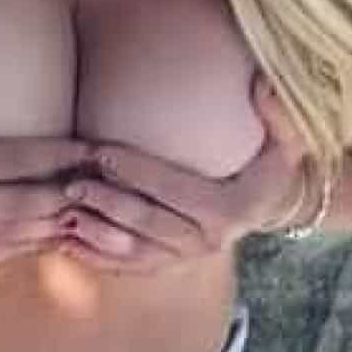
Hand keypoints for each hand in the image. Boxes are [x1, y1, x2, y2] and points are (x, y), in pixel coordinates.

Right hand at [0, 33, 89, 264]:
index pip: (14, 162)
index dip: (60, 156)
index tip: (96, 146)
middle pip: (23, 206)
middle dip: (70, 195)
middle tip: (110, 181)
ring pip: (13, 237)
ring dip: (56, 225)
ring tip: (96, 209)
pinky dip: (28, 246)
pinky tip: (56, 232)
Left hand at [55, 71, 312, 274]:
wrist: (272, 206)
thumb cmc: (273, 166)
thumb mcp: (288, 139)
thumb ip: (279, 113)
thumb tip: (264, 84)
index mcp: (229, 210)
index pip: (174, 189)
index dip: (136, 172)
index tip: (101, 151)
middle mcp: (207, 241)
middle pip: (148, 223)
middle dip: (107, 204)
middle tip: (72, 183)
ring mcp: (187, 258)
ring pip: (134, 251)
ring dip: (96, 235)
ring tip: (64, 216)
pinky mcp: (171, 266)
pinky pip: (130, 267)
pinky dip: (98, 259)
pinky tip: (69, 245)